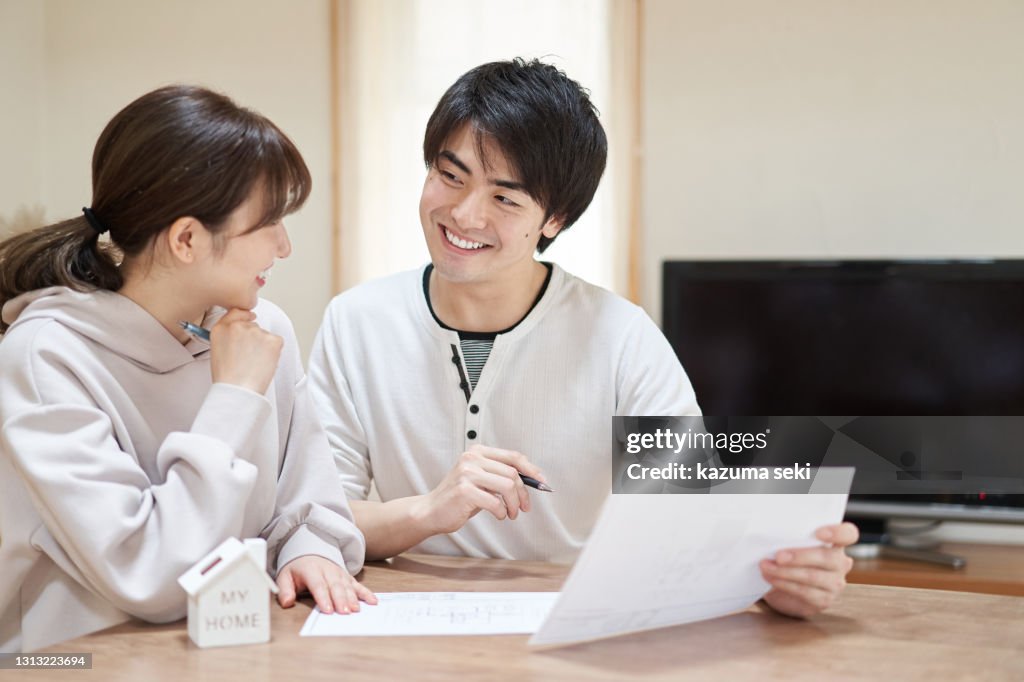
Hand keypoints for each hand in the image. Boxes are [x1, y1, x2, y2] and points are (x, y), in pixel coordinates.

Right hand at [209, 308, 282, 393]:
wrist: (238, 390)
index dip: (244, 316)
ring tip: (254, 364)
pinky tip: (264, 363)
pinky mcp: (273, 339)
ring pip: (265, 335)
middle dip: (254, 339)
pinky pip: (277, 342)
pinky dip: (274, 352)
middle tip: (249, 358)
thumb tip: (240, 335)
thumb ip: (228, 337)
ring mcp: (256, 331)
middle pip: (253, 326)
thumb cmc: (227, 378)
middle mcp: (238, 326)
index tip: (249, 317)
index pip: (236, 312)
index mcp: (221, 328)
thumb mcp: (217, 351)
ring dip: (264, 346)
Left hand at [276, 555, 376, 614]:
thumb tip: (287, 603)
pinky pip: (358, 585)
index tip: (328, 610)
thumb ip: (284, 590)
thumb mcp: (285, 576)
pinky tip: (372, 601)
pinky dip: (366, 593)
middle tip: (345, 613)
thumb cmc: (297, 568)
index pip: (318, 584)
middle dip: (341, 600)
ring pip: (347, 586)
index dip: (323, 597)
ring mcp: (339, 573)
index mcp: (311, 570)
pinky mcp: (347, 577)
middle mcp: (328, 570)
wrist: (309, 551)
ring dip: (353, 598)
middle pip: (335, 586)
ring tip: (356, 610)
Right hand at [417, 444, 548, 534]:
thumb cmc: (459, 498)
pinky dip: (501, 512)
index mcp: (478, 452)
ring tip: (511, 513)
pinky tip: (499, 515)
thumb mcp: (481, 480)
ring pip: (507, 486)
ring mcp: (467, 473)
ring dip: (513, 504)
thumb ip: (501, 475)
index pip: (513, 456)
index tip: (542, 481)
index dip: (531, 469)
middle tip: (523, 507)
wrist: (431, 512)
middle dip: (523, 493)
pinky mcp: (464, 490)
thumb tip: (532, 479)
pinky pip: (495, 502)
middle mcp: (472, 458)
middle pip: (512, 473)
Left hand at [759, 522, 858, 617]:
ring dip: (785, 572)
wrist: (784, 589)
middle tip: (778, 556)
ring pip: (812, 576)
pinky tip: (771, 578)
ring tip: (766, 567)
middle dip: (799, 556)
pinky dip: (784, 583)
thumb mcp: (791, 546)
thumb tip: (772, 536)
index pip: (848, 534)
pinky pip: (804, 591)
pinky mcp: (824, 600)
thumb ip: (790, 539)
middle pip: (827, 557)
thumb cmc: (789, 560)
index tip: (818, 533)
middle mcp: (840, 563)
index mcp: (836, 543)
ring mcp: (835, 583)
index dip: (837, 532)